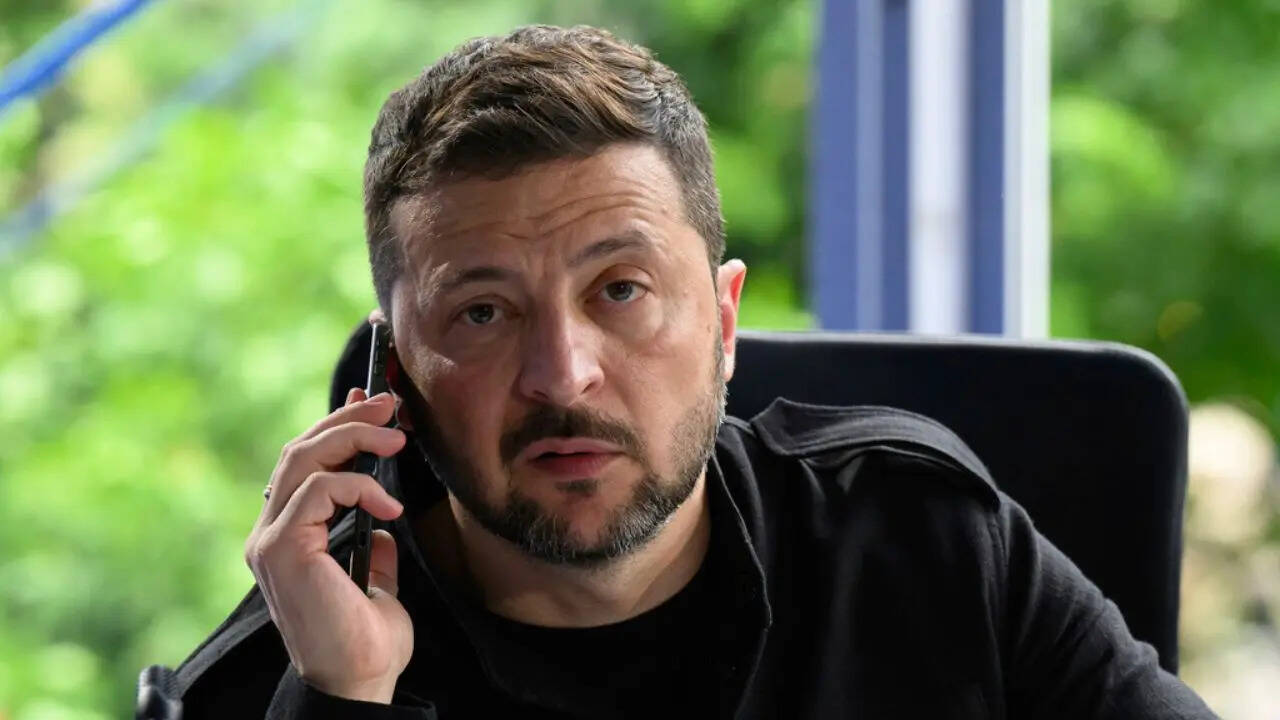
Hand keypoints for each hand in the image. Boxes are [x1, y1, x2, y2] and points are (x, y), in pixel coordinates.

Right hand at [244, 387, 410, 702]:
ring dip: (355, 436)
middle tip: (392, 404)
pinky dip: (359, 484)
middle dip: (349, 419)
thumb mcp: (377, 578)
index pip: (304, 464)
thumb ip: (371, 543)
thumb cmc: (368, 640)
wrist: (360, 681)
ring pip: (303, 458)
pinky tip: (389, 504)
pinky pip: (319, 489)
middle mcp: (269, 534)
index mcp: (288, 538)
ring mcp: (270, 540)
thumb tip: (381, 517)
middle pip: (300, 450)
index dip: (336, 425)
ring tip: (397, 436)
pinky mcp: (282, 548)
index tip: (372, 402)